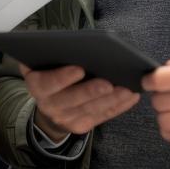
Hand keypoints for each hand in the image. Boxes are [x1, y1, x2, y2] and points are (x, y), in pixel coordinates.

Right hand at [21, 64, 138, 139]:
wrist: (50, 102)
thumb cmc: (53, 72)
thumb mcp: (46, 63)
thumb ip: (55, 55)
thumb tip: (77, 43)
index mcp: (37, 85)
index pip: (47, 83)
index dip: (62, 77)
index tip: (79, 69)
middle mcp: (49, 105)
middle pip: (71, 100)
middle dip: (90, 92)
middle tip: (109, 83)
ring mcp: (65, 118)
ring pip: (90, 110)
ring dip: (110, 100)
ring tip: (127, 88)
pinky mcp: (80, 125)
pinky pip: (102, 116)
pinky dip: (118, 107)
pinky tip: (131, 96)